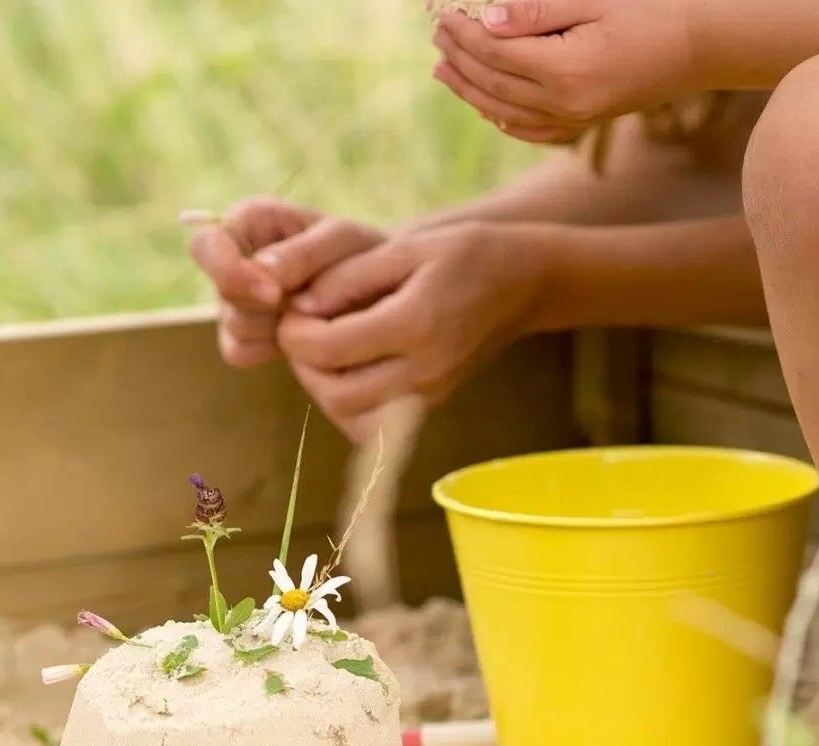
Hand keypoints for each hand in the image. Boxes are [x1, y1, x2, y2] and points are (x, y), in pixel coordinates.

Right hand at [188, 198, 382, 368]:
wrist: (386, 296)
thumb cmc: (366, 256)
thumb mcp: (344, 243)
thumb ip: (304, 252)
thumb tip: (260, 272)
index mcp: (252, 221)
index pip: (206, 243)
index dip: (228, 271)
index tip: (273, 294)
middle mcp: (237, 259)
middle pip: (222, 293)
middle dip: (263, 306)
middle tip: (308, 308)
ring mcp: (237, 300)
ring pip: (232, 327)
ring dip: (274, 328)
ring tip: (315, 318)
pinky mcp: (245, 337)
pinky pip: (239, 353)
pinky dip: (271, 350)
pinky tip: (304, 339)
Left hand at [274, 221, 555, 440]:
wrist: (524, 283)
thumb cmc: (466, 253)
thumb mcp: (407, 245)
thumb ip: (348, 277)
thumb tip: (300, 307)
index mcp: (416, 324)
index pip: (328, 349)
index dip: (295, 332)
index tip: (295, 308)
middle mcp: (424, 370)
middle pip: (335, 394)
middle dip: (304, 364)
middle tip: (304, 331)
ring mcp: (430, 394)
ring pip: (350, 419)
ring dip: (323, 388)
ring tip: (324, 349)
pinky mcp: (431, 406)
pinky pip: (373, 427)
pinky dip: (348, 406)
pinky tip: (348, 370)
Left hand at [430, 1, 699, 143]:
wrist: (705, 43)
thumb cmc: (655, 9)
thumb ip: (539, 10)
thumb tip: (487, 19)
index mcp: (566, 71)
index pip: (495, 53)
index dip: (464, 34)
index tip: (444, 16)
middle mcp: (566, 104)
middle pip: (493, 83)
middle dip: (459, 59)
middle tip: (436, 36)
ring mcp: (576, 119)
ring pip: (505, 109)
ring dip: (469, 90)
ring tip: (443, 70)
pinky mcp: (586, 122)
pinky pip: (532, 129)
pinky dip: (502, 118)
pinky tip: (487, 107)